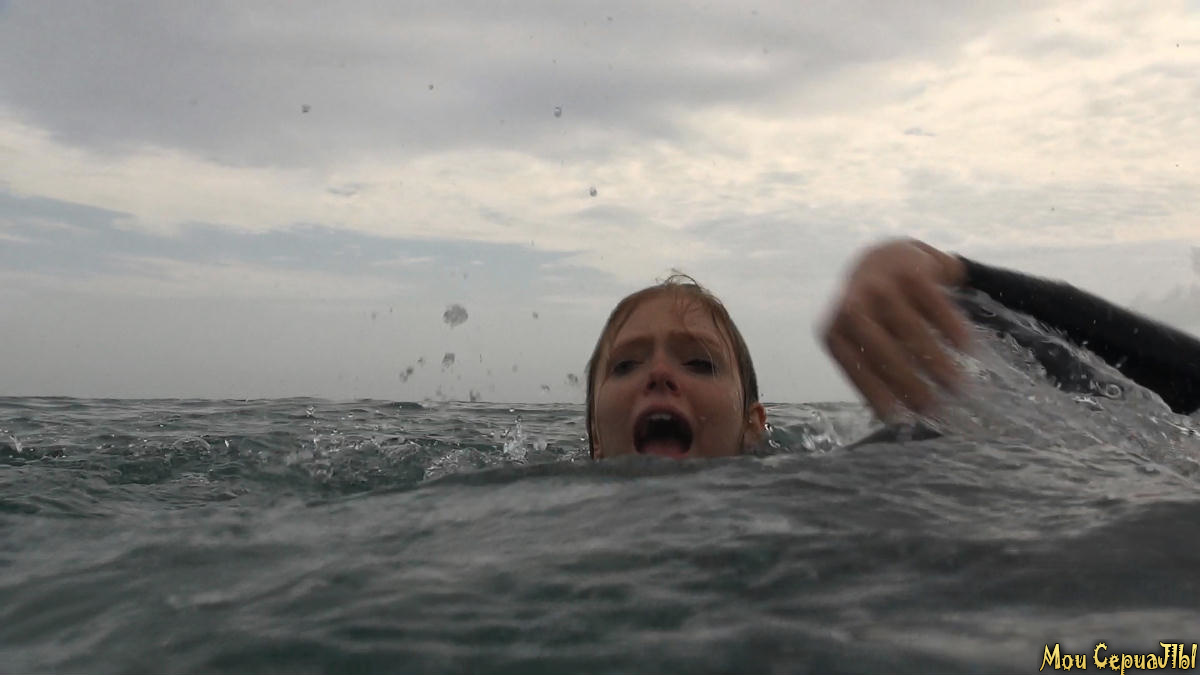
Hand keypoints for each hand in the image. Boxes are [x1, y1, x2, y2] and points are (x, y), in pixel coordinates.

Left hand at [821, 239, 970, 419]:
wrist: (885, 255)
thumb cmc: (874, 311)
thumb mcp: (859, 337)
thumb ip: (869, 367)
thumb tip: (891, 418)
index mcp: (834, 330)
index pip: (856, 368)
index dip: (877, 393)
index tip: (898, 418)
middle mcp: (852, 307)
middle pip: (882, 350)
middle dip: (909, 382)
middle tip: (936, 407)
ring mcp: (880, 285)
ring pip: (910, 329)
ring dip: (935, 360)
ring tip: (958, 384)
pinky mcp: (909, 270)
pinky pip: (934, 305)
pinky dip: (951, 328)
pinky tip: (968, 348)